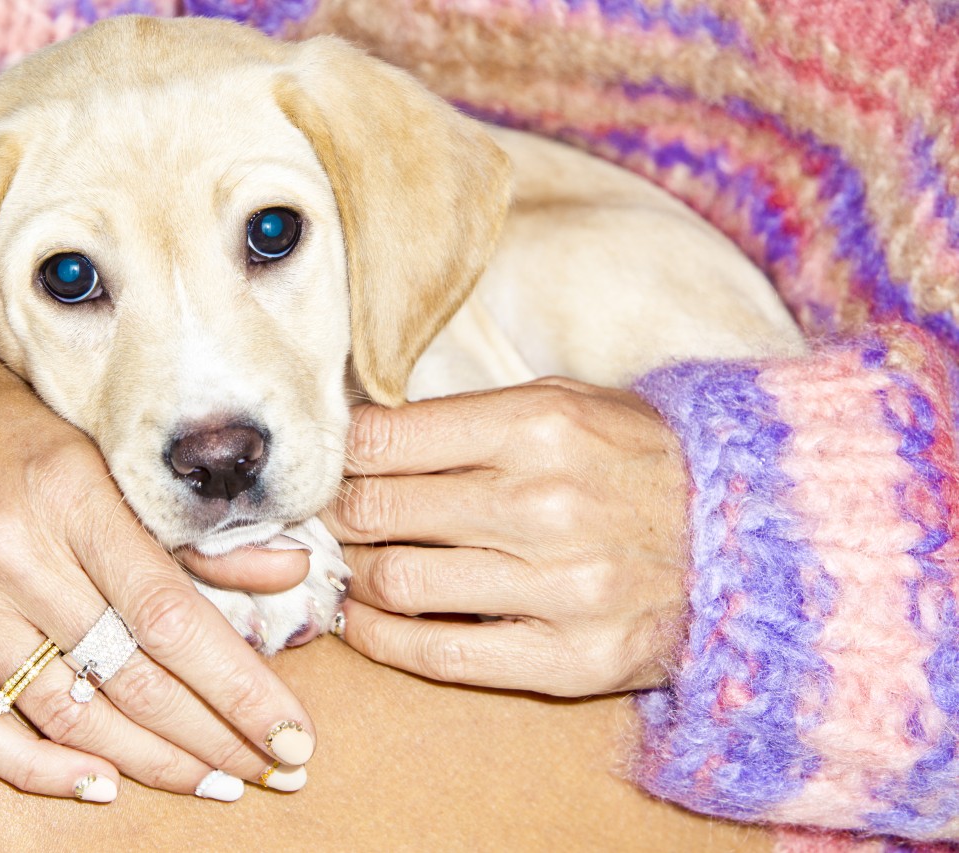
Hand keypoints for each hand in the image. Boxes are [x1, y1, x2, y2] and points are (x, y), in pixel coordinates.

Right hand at [0, 361, 315, 800]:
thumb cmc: (24, 431)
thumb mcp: (114, 457)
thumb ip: (195, 531)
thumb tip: (291, 571)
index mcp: (72, 493)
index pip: (171, 615)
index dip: (239, 687)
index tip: (293, 737)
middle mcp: (4, 547)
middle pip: (126, 674)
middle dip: (213, 738)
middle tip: (273, 773)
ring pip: (61, 709)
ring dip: (147, 761)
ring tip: (211, 782)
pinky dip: (35, 767)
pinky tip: (101, 783)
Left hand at [323, 377, 689, 695]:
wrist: (748, 538)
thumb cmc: (638, 461)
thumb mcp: (565, 404)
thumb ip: (467, 419)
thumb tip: (363, 442)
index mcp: (539, 425)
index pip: (384, 440)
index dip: (340, 456)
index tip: (335, 466)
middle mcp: (545, 504)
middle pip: (377, 512)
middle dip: (337, 516)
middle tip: (332, 518)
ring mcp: (559, 588)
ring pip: (396, 583)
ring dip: (355, 576)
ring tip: (354, 564)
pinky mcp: (569, 660)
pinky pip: (439, 656)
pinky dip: (382, 640)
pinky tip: (365, 621)